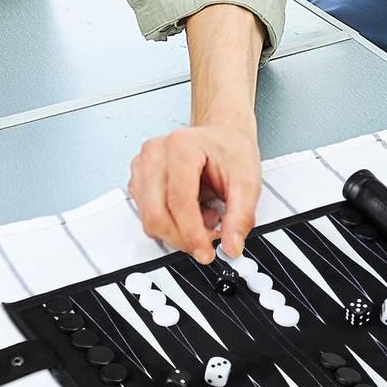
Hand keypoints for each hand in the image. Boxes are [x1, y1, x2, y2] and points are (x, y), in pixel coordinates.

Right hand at [129, 119, 261, 264]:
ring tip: (203, 215)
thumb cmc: (231, 150)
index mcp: (182, 146)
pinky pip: (145, 214)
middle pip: (156, 214)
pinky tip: (188, 211)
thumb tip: (231, 247)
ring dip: (175, 231)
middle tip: (208, 241)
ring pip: (148, 218)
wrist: (222, 134)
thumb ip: (241, 216)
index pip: (179, 201)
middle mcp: (156, 152)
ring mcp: (143, 163)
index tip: (207, 252)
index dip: (192, 234)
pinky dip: (167, 223)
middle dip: (182, 238)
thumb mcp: (247, 182)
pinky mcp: (139, 177)